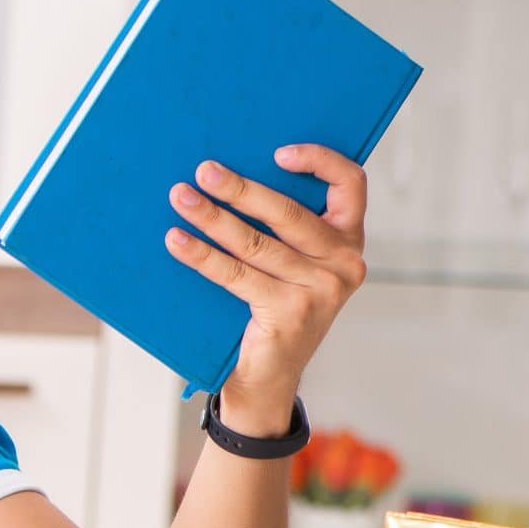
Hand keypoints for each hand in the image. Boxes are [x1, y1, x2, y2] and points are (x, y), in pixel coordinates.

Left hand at [165, 144, 367, 436]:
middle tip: (203, 170)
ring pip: (256, 243)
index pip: (351, 185)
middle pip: (289, 213)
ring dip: (212, 218)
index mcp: (348, 239)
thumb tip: (222, 176)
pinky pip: (236, 275)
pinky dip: (202, 256)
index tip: (277, 152)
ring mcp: (321, 290)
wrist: (267, 375)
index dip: (320, 161)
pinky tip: (177, 241)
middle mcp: (344, 262)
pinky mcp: (291, 313)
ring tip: (180, 198)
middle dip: (241, 189)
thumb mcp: (287, 262)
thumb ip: (278, 226)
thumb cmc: (270, 304)